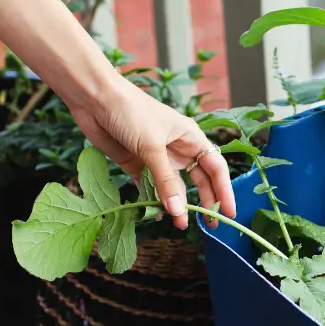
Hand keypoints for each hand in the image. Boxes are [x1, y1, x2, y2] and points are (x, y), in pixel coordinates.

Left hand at [70, 78, 235, 229]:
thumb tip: (178, 211)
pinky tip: (156, 214)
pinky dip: (153, 201)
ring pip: (173, 187)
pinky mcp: (136, 164)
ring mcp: (156, 158)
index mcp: (190, 138)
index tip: (228, 212)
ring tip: (180, 224)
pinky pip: (149, 187)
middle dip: (205, 201)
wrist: (95, 99)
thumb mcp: (153, 147)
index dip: (224, 190)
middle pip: (198, 180)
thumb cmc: (131, 112)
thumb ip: (165, 181)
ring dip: (177, 205)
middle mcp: (177, 149)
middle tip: (209, 225)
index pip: (215, 168)